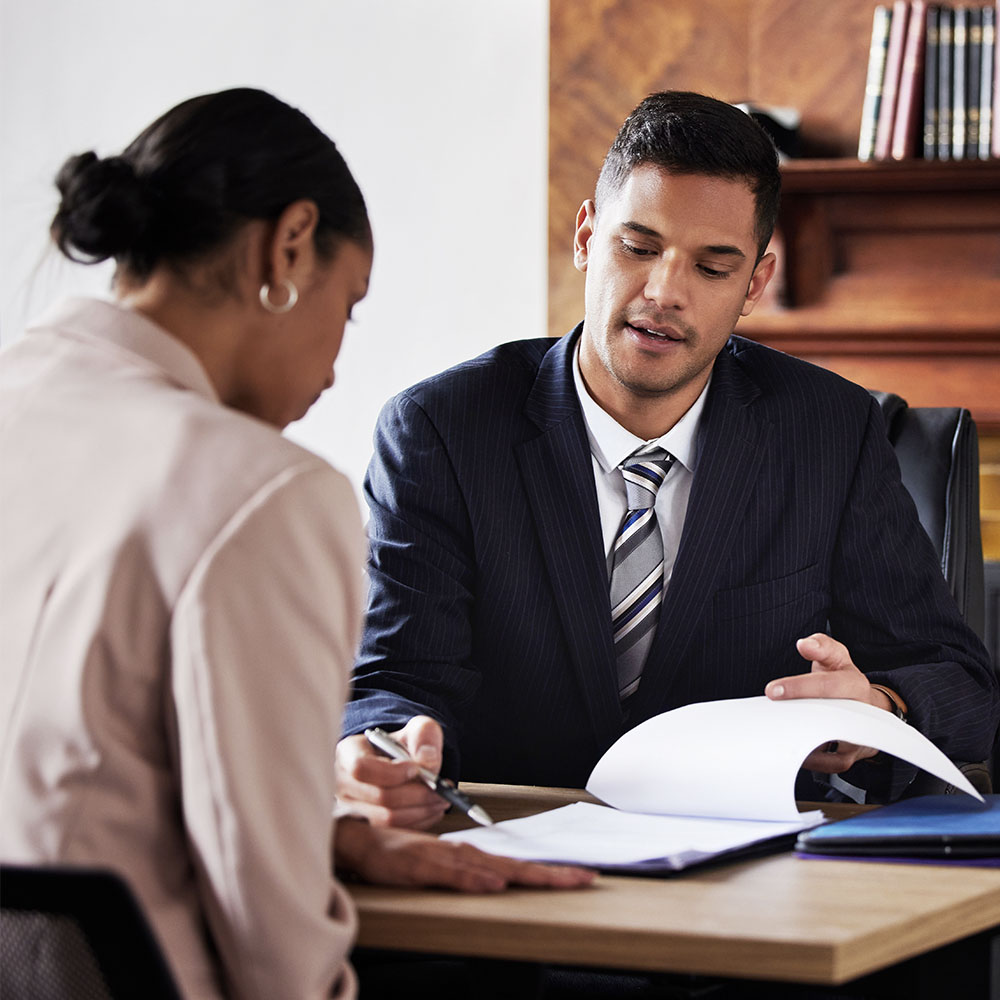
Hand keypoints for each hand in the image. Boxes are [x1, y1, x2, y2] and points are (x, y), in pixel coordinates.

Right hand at [334, 817, 594, 891]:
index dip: (549, 872)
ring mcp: (442, 859)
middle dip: (550, 873)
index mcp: (469, 857)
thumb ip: (466, 875)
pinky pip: (451, 874)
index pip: (516, 866)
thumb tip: (499, 884)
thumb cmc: (400, 855)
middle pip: (512, 866)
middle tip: (584, 877)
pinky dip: (473, 879)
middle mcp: (462, 854)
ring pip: (489, 868)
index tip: (582, 876)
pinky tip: (492, 884)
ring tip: (553, 880)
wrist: (361, 840)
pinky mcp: (420, 867)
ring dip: (522, 875)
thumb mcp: (439, 868)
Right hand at [335, 716, 449, 828]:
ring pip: (387, 819)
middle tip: (442, 789)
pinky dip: (418, 822)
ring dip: (421, 810)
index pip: (361, 767)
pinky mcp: (365, 828)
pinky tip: (431, 809)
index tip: (416, 769)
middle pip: (380, 797)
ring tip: (441, 798)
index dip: (392, 772)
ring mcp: (351, 809)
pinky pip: (393, 833)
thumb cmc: (402, 745)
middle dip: (418, 794)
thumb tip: (427, 763)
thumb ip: (424, 736)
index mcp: (348, 753)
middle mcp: (343, 784)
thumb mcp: (416, 729)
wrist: (398, 762)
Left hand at [764, 633, 898, 773]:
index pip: (826, 685)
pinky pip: (825, 764)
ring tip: (772, 730)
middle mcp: (859, 713)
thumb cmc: (844, 679)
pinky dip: (805, 758)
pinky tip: (784, 747)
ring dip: (798, 738)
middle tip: (767, 713)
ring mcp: (855, 738)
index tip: (771, 690)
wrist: (869, 710)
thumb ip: (821, 646)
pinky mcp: (847, 758)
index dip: (799, 687)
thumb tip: (805, 644)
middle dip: (794, 716)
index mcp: (854, 685)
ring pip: (826, 743)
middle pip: (826, 718)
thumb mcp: (836, 657)